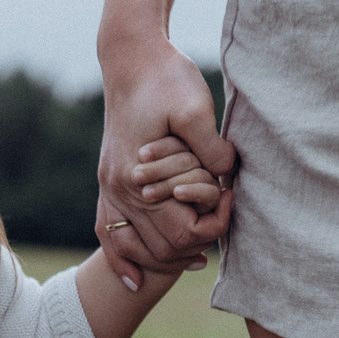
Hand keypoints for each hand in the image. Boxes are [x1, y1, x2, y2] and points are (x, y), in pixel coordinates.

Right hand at [98, 40, 237, 284]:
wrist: (130, 59)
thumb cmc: (166, 79)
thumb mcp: (196, 108)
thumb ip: (213, 149)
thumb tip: (227, 179)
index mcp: (139, 177)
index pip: (182, 233)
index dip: (214, 226)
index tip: (232, 197)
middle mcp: (119, 189)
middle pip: (160, 249)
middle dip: (195, 245)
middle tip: (222, 219)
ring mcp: (109, 186)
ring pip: (132, 248)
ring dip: (164, 259)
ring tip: (197, 256)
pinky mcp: (108, 180)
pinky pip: (106, 231)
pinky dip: (120, 258)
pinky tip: (134, 278)